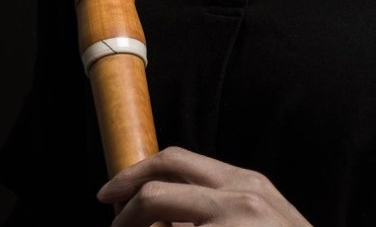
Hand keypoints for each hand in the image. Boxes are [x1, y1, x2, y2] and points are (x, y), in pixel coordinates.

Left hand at [96, 146, 313, 225]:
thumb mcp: (260, 215)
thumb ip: (219, 205)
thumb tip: (166, 218)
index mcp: (244, 182)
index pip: (176, 161)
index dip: (135, 174)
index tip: (111, 194)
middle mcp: (239, 197)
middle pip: (158, 188)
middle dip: (123, 211)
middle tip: (111, 226)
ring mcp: (233, 224)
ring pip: (161, 225)